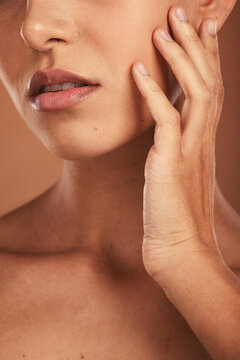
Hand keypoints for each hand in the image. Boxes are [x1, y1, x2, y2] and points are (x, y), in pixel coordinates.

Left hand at [131, 6, 224, 281]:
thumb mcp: (178, 170)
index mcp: (204, 139)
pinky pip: (165, 119)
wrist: (179, 246)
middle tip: (181, 12)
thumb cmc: (175, 210)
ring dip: (179, 58)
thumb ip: (176, 146)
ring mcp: (190, 149)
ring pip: (194, 93)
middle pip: (208, 80)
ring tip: (162, 29)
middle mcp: (203, 139)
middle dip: (196, 44)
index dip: (208, 56)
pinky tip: (138, 70)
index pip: (211, 88)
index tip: (202, 28)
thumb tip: (166, 129)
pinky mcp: (171, 161)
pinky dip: (152, 93)